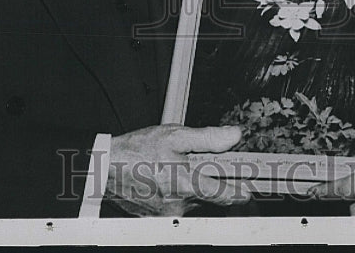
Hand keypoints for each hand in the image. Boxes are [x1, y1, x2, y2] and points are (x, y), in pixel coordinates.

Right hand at [104, 124, 251, 216]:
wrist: (105, 169)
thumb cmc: (137, 151)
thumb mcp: (174, 135)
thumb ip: (208, 137)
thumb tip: (234, 136)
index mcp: (186, 186)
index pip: (225, 197)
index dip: (240, 193)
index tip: (249, 190)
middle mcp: (179, 206)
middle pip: (209, 201)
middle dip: (211, 185)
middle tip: (204, 168)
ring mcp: (167, 215)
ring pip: (193, 204)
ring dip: (193, 190)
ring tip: (178, 170)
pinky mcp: (156, 219)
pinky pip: (177, 209)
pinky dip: (178, 196)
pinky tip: (167, 179)